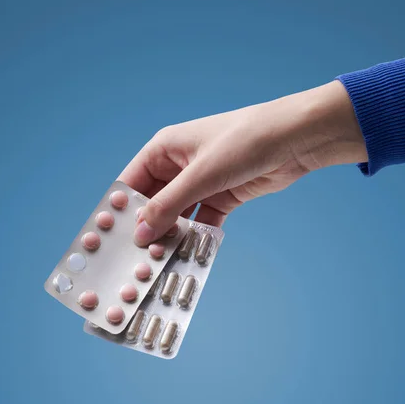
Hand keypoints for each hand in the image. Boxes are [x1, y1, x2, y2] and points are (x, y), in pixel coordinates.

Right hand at [119, 81, 366, 245]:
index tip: (109, 239)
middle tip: (137, 259)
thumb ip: (169, 205)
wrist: (295, 140)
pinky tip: (191, 255)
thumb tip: (141, 233)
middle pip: (153, 204)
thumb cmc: (244, 141)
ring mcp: (200, 183)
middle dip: (147, 230)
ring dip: (172, 238)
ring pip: (177, 217)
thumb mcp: (201, 174)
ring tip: (161, 263)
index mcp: (164, 150)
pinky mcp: (222, 197)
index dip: (119, 211)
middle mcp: (178, 167)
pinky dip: (197, 238)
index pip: (131, 184)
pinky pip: (202, 222)